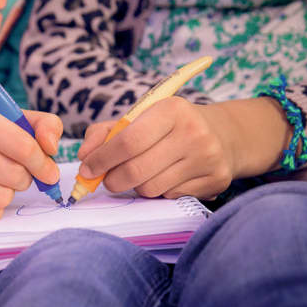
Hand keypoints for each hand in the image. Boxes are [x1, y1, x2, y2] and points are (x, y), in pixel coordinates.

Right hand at [0, 107, 62, 223]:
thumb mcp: (13, 122)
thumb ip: (45, 125)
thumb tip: (50, 147)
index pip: (23, 146)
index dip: (42, 163)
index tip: (49, 172)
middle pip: (14, 174)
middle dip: (24, 177)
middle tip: (15, 173)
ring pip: (2, 197)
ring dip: (8, 193)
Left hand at [77, 96, 294, 199]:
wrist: (221, 134)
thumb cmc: (168, 127)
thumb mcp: (138, 119)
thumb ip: (104, 133)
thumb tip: (84, 157)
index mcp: (171, 109)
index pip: (128, 141)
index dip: (102, 159)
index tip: (87, 170)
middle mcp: (193, 132)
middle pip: (136, 170)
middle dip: (112, 180)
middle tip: (107, 179)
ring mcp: (207, 158)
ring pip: (150, 188)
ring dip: (135, 186)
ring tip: (141, 173)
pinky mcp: (216, 180)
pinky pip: (169, 197)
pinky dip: (158, 191)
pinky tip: (165, 177)